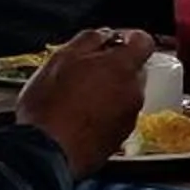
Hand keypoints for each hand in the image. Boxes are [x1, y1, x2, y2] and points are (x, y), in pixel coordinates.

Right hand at [15, 27, 153, 177]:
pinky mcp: (118, 140)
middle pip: (134, 70)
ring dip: (108, 91)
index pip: (144, 41)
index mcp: (122, 68)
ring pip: (125, 94)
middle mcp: (133, 93)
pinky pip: (117, 117)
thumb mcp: (61, 58)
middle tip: (86, 69)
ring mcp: (128, 119)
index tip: (112, 39)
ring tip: (77, 95)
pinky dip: (104, 113)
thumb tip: (103, 35)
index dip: (128, 36)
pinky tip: (79, 116)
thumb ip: (89, 39)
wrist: (46, 153)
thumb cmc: (51, 107)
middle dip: (114, 66)